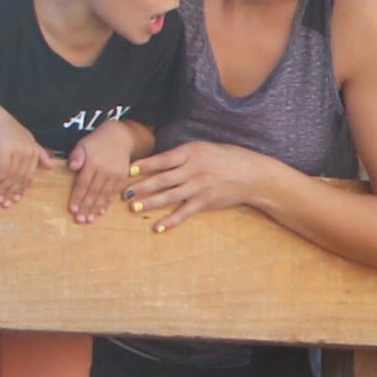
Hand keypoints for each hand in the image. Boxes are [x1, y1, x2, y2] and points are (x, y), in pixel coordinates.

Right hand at [0, 103, 52, 207]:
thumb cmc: (7, 131)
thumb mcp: (26, 140)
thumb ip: (39, 153)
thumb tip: (51, 167)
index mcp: (34, 150)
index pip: (29, 175)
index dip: (22, 189)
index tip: (15, 199)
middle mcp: (28, 151)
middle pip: (20, 177)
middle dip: (12, 192)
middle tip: (5, 203)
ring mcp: (18, 150)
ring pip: (11, 175)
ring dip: (3, 188)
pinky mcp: (5, 150)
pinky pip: (3, 170)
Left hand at [65, 121, 140, 221]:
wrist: (120, 136)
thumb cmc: (97, 142)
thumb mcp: (83, 144)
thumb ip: (76, 156)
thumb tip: (72, 167)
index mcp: (93, 162)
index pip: (83, 183)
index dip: (77, 197)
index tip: (72, 209)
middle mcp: (105, 169)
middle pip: (93, 192)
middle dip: (85, 207)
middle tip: (80, 220)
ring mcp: (115, 174)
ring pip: (103, 194)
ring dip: (95, 208)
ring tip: (89, 219)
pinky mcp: (123, 177)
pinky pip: (113, 193)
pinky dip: (106, 203)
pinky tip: (100, 212)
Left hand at [126, 140, 283, 231]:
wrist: (252, 175)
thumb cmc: (227, 158)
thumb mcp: (205, 148)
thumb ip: (184, 154)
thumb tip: (161, 160)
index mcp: (191, 152)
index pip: (162, 159)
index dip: (145, 166)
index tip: (129, 170)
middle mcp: (193, 169)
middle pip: (161, 179)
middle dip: (141, 187)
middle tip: (124, 193)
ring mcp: (199, 187)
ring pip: (169, 196)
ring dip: (149, 203)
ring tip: (134, 208)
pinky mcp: (205, 202)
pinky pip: (184, 213)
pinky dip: (170, 221)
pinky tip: (157, 227)